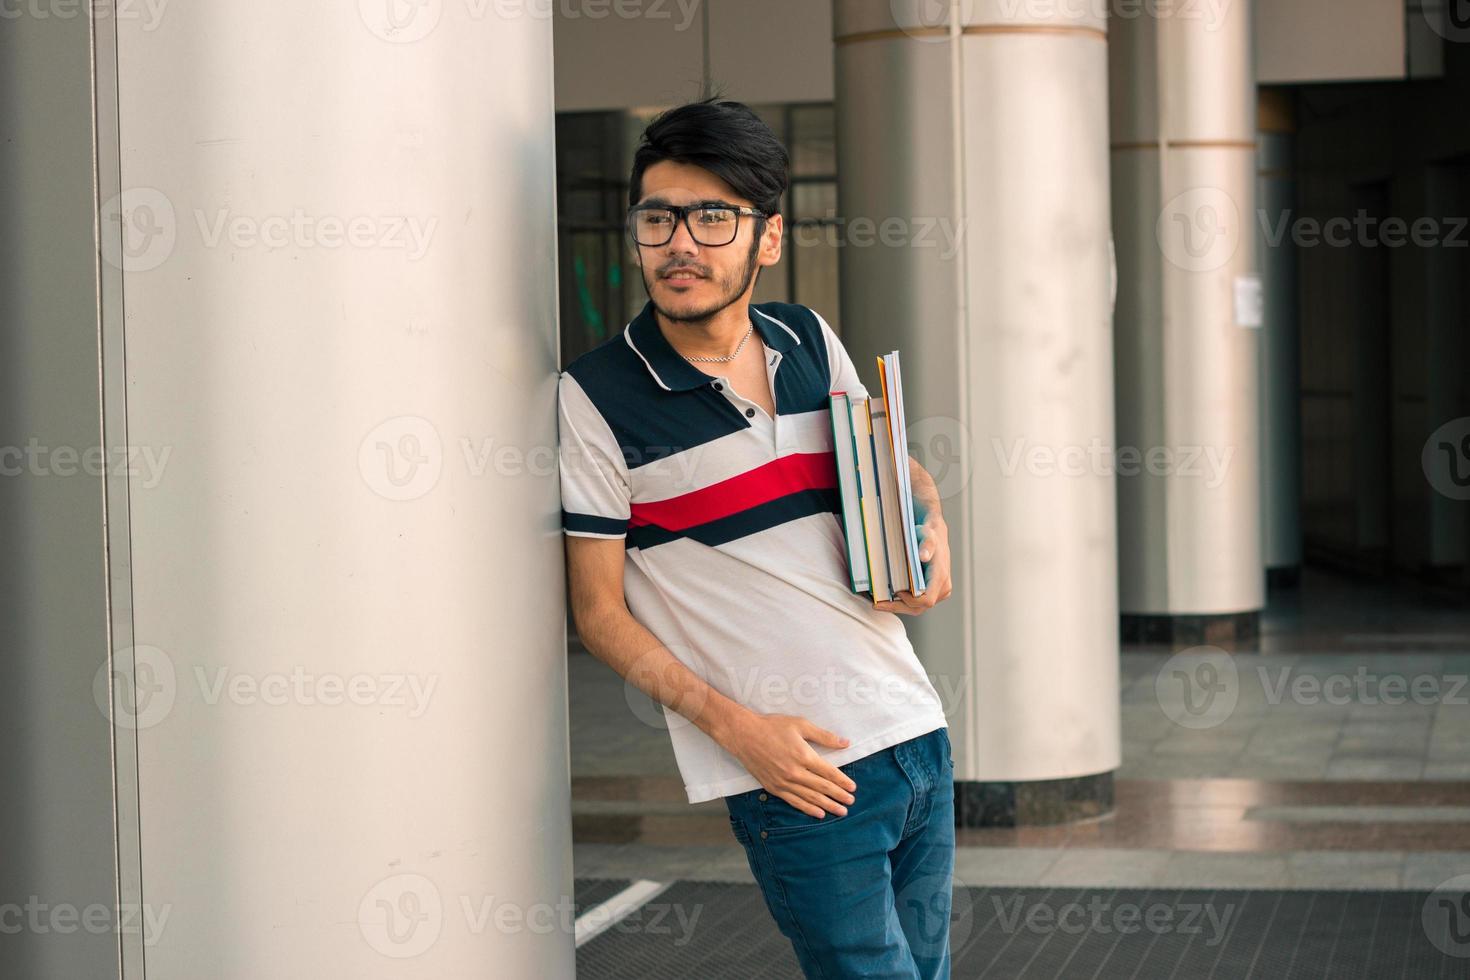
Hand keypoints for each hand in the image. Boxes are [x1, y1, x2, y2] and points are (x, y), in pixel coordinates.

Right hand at [721, 712, 856, 817]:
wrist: (743, 735)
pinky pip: (794, 802)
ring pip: (810, 798)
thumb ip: (824, 736)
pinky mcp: (773, 788)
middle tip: (851, 802)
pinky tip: (819, 813)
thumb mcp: (800, 725)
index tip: (853, 787)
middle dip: (839, 796)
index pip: (828, 773)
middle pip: (822, 788)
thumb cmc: (772, 726)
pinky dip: (808, 809)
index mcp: (803, 756)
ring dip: (827, 805)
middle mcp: (795, 772)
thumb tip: (845, 743)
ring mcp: (783, 782)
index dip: (842, 781)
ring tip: (840, 811)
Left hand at [874, 515, 952, 615]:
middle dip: (898, 607)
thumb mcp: (928, 535)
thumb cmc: (930, 535)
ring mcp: (938, 592)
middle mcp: (942, 587)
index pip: (926, 600)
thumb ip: (927, 545)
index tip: (895, 592)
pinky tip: (889, 598)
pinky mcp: (932, 592)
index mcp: (940, 577)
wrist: (935, 534)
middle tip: (878, 604)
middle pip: (919, 608)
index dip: (909, 600)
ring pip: (917, 608)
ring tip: (880, 603)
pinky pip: (917, 603)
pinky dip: (903, 602)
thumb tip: (923, 556)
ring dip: (899, 607)